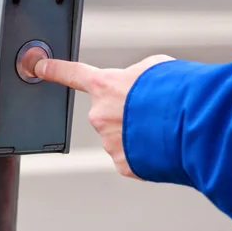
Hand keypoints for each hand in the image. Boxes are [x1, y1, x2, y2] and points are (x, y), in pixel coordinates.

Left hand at [34, 55, 174, 178]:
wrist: (191, 126)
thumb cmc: (176, 92)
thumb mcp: (154, 68)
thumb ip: (133, 78)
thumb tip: (134, 89)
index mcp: (105, 85)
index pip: (73, 74)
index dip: (55, 70)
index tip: (39, 67)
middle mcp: (100, 114)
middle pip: (108, 112)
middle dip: (126, 112)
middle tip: (152, 111)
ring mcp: (109, 141)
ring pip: (121, 136)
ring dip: (137, 133)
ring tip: (161, 128)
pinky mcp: (122, 164)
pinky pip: (131, 156)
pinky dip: (145, 152)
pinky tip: (160, 145)